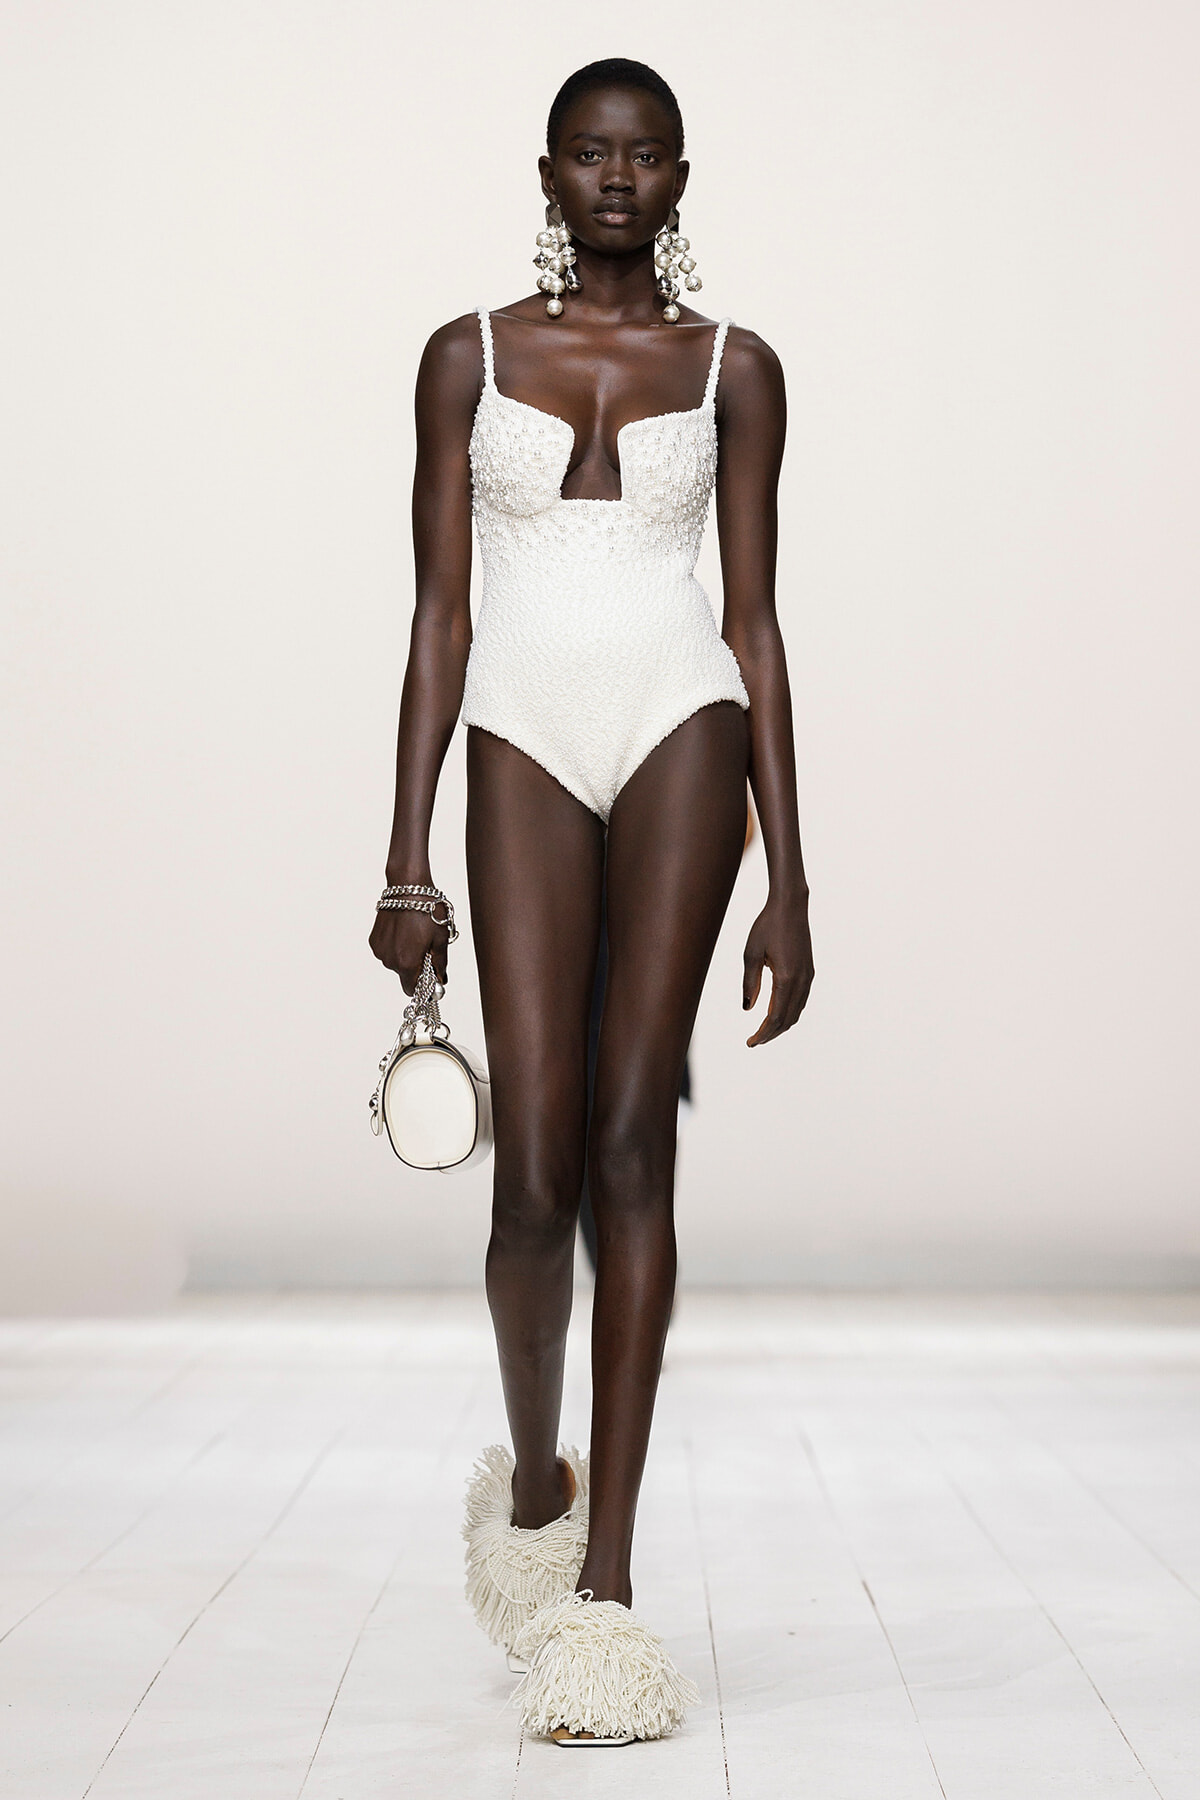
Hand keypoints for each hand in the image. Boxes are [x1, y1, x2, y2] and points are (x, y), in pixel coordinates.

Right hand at [369, 902, 450, 994]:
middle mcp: (390, 960)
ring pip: (396, 963)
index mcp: (407, 962)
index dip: (423, 985)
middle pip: (405, 975)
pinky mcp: (374, 940)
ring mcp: (380, 950)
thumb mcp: (441, 939)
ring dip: (405, 955)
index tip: (430, 976)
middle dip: (416, 966)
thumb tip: (440, 980)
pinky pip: (387, 951)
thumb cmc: (426, 909)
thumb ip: (440, 964)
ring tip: (415, 935)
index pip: (412, 989)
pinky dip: (396, 946)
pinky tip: (404, 931)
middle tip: (426, 947)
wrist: (408, 887)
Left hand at [742, 891, 813, 1046]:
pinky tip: (776, 1013)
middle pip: (787, 1019)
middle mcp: (801, 981)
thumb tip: (747, 1008)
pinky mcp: (809, 971)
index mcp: (786, 978)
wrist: (790, 906)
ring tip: (763, 1032)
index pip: (775, 1017)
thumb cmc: (767, 926)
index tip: (750, 1043)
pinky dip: (788, 1013)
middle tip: (754, 1042)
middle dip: (770, 1034)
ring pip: (796, 1012)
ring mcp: (808, 977)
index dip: (762, 1033)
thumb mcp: (751, 954)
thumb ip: (750, 983)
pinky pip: (800, 1001)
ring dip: (780, 1025)